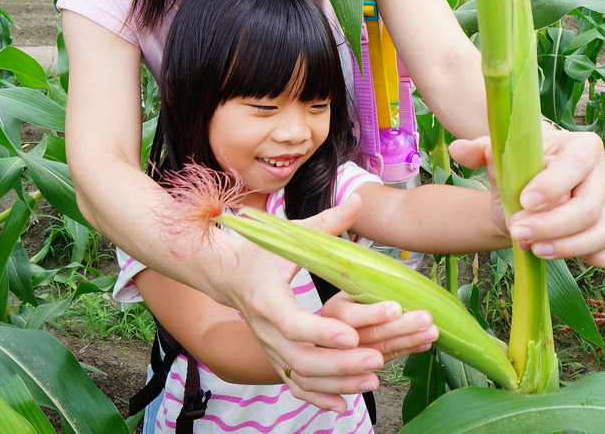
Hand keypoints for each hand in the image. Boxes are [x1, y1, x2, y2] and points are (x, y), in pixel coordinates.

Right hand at [219, 196, 387, 411]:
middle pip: (302, 358)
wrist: (228, 276)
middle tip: (377, 356)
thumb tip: (357, 200)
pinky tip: (345, 405)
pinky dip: (319, 399)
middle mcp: (266, 331)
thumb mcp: (287, 235)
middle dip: (341, 362)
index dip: (322, 331)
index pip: (294, 323)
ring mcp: (269, 349)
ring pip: (302, 377)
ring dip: (338, 382)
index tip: (352, 333)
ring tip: (373, 378)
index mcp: (267, 300)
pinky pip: (296, 386)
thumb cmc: (261, 253)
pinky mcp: (275, 359)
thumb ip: (325, 223)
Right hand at [322, 293, 437, 363]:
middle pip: (367, 335)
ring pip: (378, 352)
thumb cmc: (354, 298)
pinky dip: (406, 351)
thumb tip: (403, 283)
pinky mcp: (365, 366)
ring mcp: (348, 355)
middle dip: (398, 328)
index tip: (396, 309)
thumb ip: (372, 289)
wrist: (335, 329)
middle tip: (425, 320)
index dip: (372, 314)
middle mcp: (337, 336)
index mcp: (333, 312)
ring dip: (407, 341)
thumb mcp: (355, 288)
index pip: (348, 316)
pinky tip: (423, 345)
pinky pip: (386, 360)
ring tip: (431, 333)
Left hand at [449, 128, 604, 267]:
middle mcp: (603, 174)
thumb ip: (481, 151)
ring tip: (531, 248)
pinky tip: (559, 255)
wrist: (529, 191)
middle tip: (517, 232)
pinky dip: (593, 257)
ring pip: (601, 233)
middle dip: (550, 226)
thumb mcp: (499, 156)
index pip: (576, 163)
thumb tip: (458, 150)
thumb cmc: (519, 168)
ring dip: (564, 247)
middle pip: (588, 207)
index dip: (553, 184)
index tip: (524, 200)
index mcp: (582, 146)